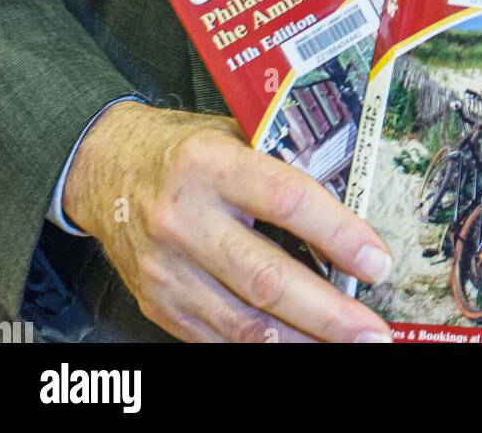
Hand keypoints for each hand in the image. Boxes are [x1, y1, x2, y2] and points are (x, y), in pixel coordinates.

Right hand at [62, 100, 392, 343]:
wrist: (105, 167)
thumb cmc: (180, 148)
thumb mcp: (231, 134)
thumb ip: (280, 164)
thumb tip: (348, 205)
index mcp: (211, 163)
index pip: (286, 200)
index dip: (338, 234)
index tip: (376, 260)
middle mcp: (185, 218)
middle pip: (268, 278)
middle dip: (329, 312)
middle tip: (371, 331)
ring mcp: (168, 267)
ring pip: (246, 322)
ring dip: (303, 340)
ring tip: (345, 344)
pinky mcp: (158, 301)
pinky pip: (218, 337)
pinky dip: (264, 347)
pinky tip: (297, 344)